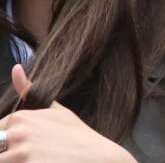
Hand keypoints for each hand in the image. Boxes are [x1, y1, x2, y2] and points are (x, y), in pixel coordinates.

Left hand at [0, 65, 135, 161]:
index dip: (7, 146)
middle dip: (8, 155)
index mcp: (21, 118)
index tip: (27, 149)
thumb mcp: (55, 110)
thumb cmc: (76, 136)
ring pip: (2, 161)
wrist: (97, 157)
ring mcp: (22, 154)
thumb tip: (16, 68)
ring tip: (37, 160)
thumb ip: (29, 91)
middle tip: (31, 156)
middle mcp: (19, 133)